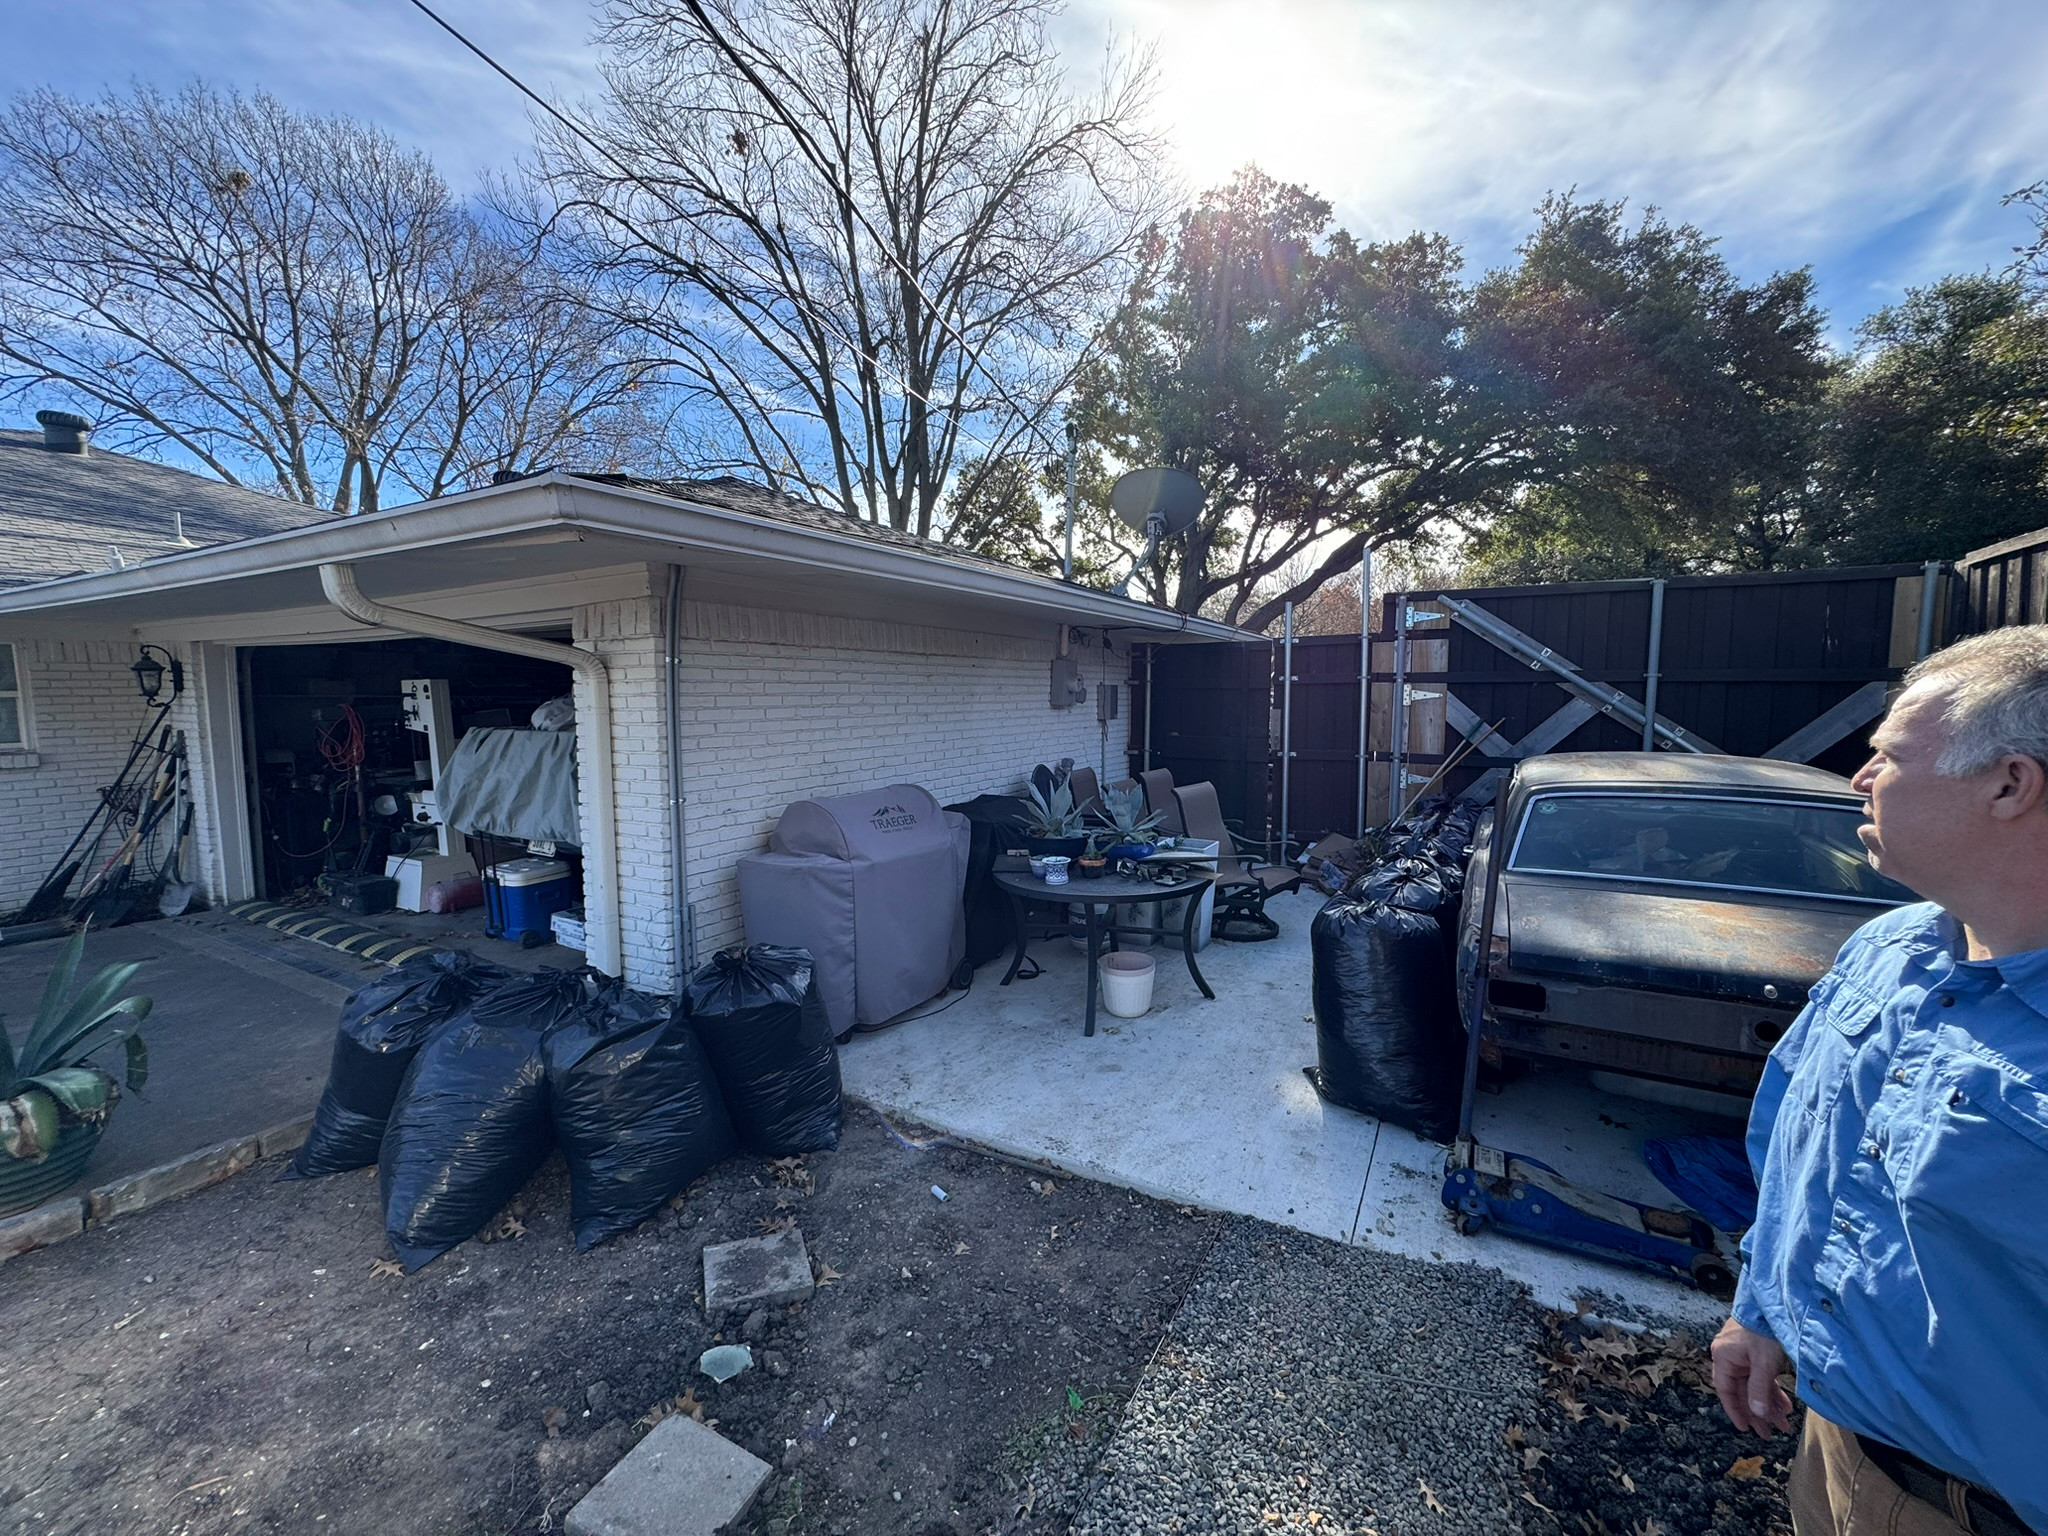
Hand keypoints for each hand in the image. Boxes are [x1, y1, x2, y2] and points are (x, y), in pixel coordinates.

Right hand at [1711, 1317, 1794, 1437]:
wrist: (1772, 1304)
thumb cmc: (1764, 1330)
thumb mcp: (1763, 1363)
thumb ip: (1759, 1390)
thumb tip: (1758, 1415)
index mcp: (1723, 1358)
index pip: (1726, 1391)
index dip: (1736, 1411)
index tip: (1747, 1429)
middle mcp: (1729, 1357)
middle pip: (1742, 1391)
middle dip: (1758, 1413)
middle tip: (1771, 1433)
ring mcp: (1742, 1354)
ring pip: (1753, 1386)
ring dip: (1768, 1404)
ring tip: (1785, 1422)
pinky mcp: (1754, 1352)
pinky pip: (1761, 1377)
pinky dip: (1772, 1390)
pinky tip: (1785, 1404)